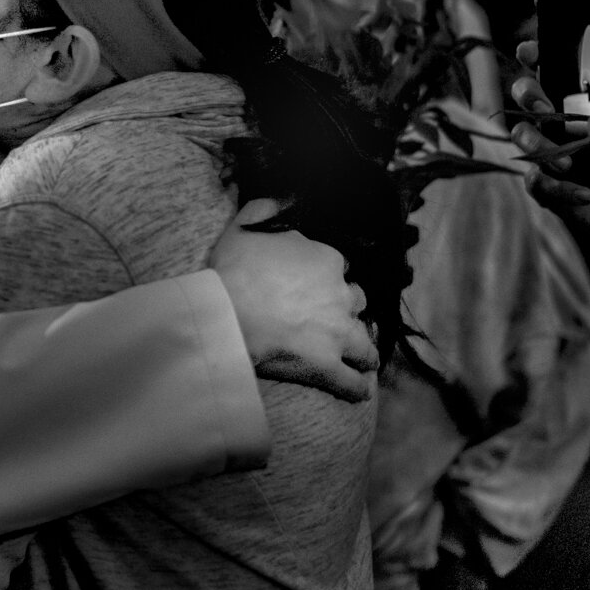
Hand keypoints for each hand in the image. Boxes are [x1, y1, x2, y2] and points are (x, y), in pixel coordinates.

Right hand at [211, 199, 376, 403]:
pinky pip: (352, 384)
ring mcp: (338, 335)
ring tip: (360, 359)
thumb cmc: (232, 269)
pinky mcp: (326, 367)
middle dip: (348, 312)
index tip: (317, 288)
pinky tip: (358, 390)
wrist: (223, 312)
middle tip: (334, 320)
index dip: (330, 280)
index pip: (342, 270)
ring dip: (363, 352)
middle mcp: (342, 297)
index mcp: (328, 261)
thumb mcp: (246, 225)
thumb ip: (268, 208)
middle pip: (358, 305)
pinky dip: (357, 388)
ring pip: (365, 346)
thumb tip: (282, 198)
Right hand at [509, 40, 589, 222]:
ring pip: (520, 137)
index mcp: (582, 101)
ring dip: (538, 145)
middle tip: (545, 109)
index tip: (529, 52)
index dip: (533, 56)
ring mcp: (550, 152)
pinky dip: (557, 188)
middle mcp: (560, 122)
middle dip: (528, 95)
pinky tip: (584, 193)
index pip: (550, 69)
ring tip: (568, 165)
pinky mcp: (549, 187)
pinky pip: (535, 183)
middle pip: (525, 95)